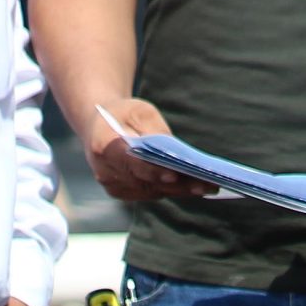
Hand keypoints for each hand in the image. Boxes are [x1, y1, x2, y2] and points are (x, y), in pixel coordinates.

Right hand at [88, 99, 212, 201]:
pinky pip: (150, 194)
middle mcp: (105, 171)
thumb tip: (177, 155)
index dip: (152, 171)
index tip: (174, 176)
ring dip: (180, 191)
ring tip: (208, 187)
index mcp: (104, 146)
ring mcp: (112, 185)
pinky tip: (194, 188)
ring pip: (151, 192)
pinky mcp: (121, 192)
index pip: (131, 163)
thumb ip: (155, 132)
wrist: (97, 125)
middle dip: (178, 185)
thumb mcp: (139, 112)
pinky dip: (171, 191)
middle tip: (207, 185)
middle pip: (146, 182)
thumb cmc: (123, 113)